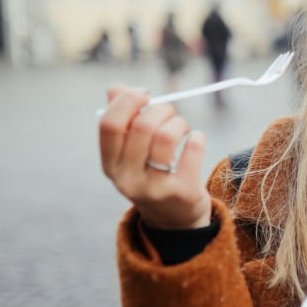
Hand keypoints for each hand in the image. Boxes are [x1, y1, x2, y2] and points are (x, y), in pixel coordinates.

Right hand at [99, 84, 211, 229]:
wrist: (175, 219)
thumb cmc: (151, 173)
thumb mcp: (130, 153)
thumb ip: (123, 120)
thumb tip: (116, 88)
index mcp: (110, 165)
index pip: (110, 124)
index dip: (127, 101)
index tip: (144, 94)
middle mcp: (128, 179)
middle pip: (143, 126)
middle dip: (161, 109)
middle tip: (170, 112)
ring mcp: (155, 188)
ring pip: (167, 136)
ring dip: (179, 122)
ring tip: (182, 126)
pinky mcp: (183, 192)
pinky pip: (193, 148)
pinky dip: (197, 137)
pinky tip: (195, 140)